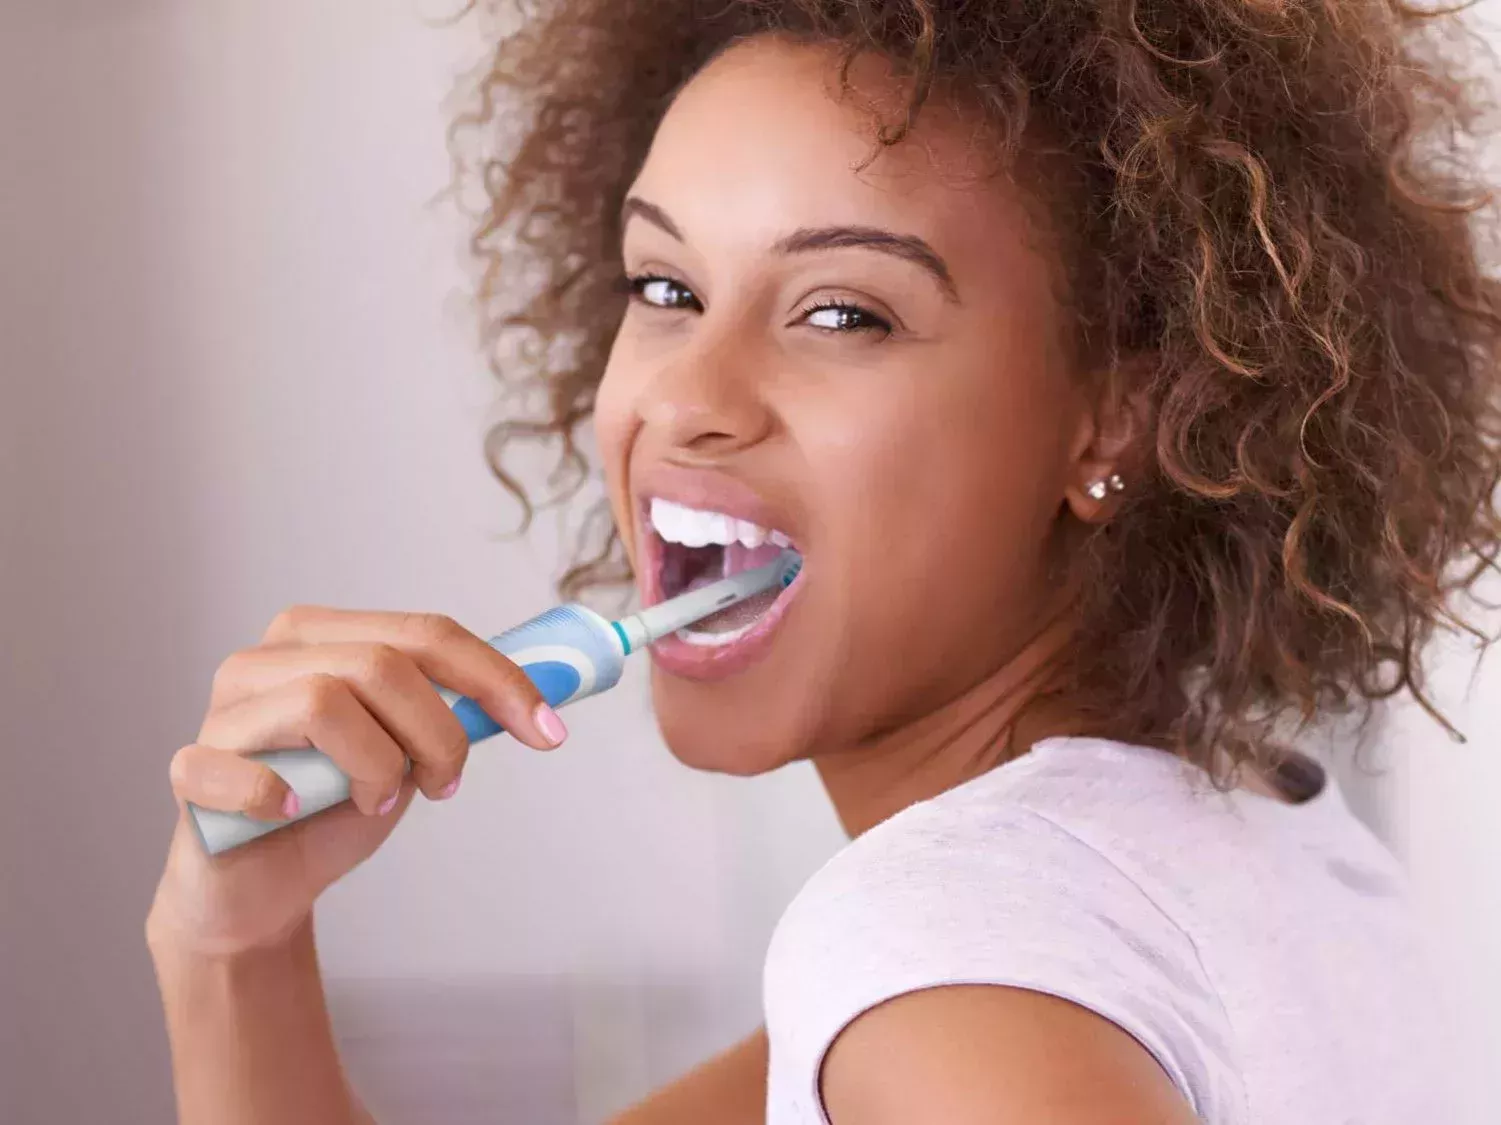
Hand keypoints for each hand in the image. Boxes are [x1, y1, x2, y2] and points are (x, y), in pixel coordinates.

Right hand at [145, 606, 566, 956]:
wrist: (260, 886)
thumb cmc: (337, 803)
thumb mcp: (410, 751)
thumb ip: (453, 712)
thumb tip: (544, 693)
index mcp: (323, 635)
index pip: (427, 633)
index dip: (497, 679)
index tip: (549, 730)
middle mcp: (266, 658)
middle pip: (381, 663)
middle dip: (439, 733)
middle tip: (444, 786)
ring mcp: (222, 710)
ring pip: (324, 703)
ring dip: (375, 767)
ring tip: (374, 802)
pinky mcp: (191, 769)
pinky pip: (251, 772)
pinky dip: (288, 798)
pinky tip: (299, 813)